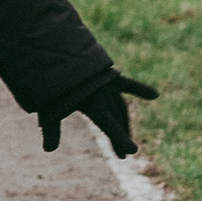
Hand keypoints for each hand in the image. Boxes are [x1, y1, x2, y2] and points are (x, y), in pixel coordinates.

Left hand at [39, 71, 157, 158]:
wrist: (55, 46)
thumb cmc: (48, 78)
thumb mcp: (47, 106)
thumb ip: (51, 128)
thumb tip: (48, 150)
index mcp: (92, 101)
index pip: (109, 125)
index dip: (119, 138)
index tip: (132, 152)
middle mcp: (104, 92)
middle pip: (117, 118)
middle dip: (121, 136)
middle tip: (123, 155)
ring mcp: (108, 83)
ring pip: (120, 106)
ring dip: (122, 123)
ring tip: (124, 139)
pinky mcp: (109, 74)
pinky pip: (127, 84)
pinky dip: (138, 89)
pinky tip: (154, 95)